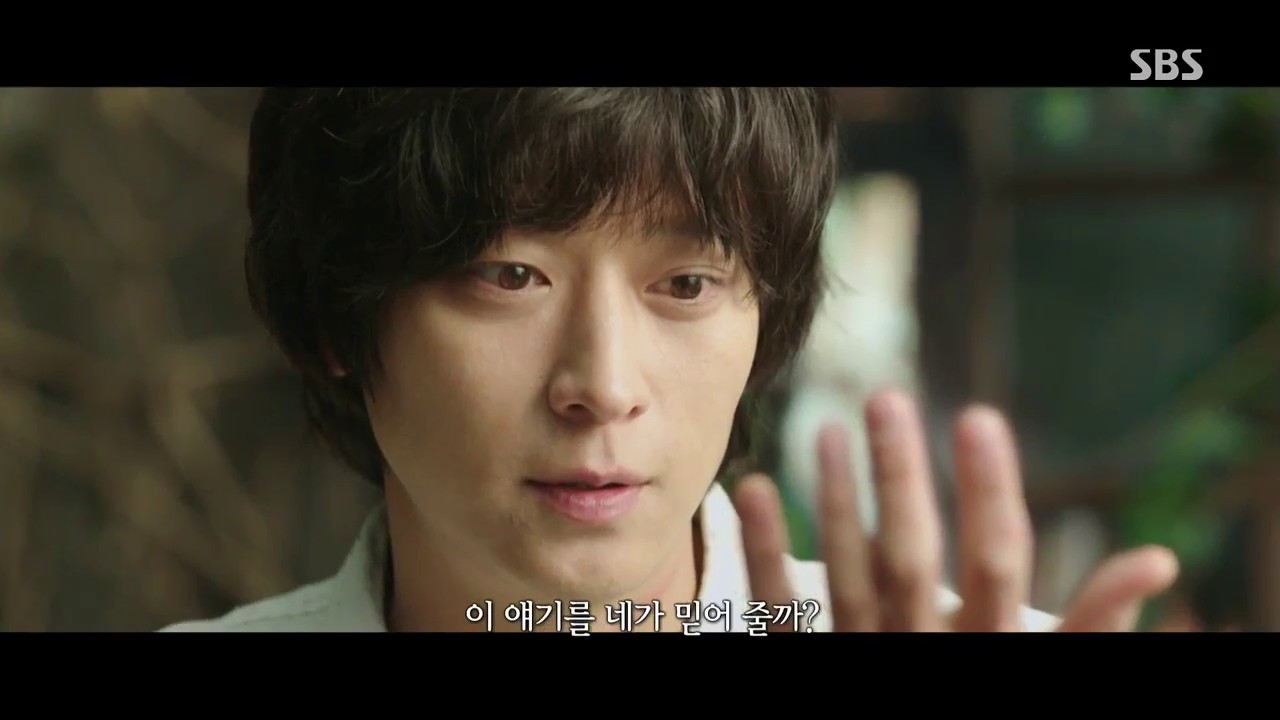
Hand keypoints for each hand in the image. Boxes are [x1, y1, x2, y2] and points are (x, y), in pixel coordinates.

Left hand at [732, 389, 1178, 631]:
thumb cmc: (986, 675)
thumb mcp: (1042, 664)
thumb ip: (1094, 624)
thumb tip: (1158, 562)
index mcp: (989, 646)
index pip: (996, 563)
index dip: (990, 493)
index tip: (978, 417)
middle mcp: (922, 649)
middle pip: (910, 561)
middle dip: (900, 480)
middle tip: (886, 397)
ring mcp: (863, 656)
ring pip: (846, 579)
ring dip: (835, 503)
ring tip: (826, 428)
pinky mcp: (810, 664)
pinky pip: (779, 612)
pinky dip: (762, 552)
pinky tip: (752, 488)